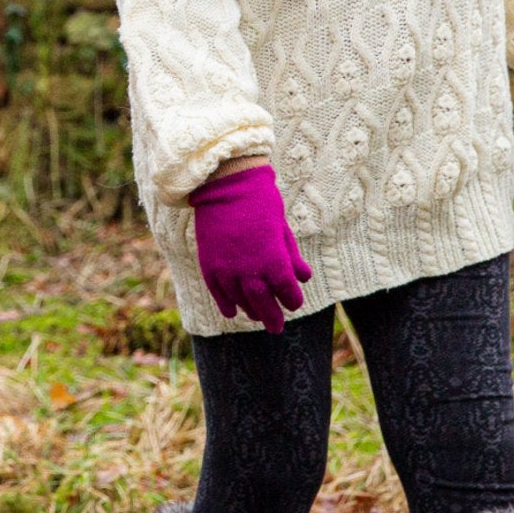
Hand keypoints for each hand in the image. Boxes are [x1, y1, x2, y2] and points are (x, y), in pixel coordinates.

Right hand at [186, 163, 311, 333]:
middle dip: (272, 317)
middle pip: (264, 305)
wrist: (226, 184)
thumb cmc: (261, 203)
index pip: (287, 293)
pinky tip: (232, 312)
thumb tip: (304, 278)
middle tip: (276, 327)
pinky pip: (218, 293)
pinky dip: (226, 305)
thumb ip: (292, 257)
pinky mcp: (209, 265)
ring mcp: (227, 270)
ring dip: (250, 311)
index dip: (292, 300)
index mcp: (274, 262)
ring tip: (255, 316)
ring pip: (240, 301)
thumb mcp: (283, 229)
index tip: (294, 303)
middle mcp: (250, 271)